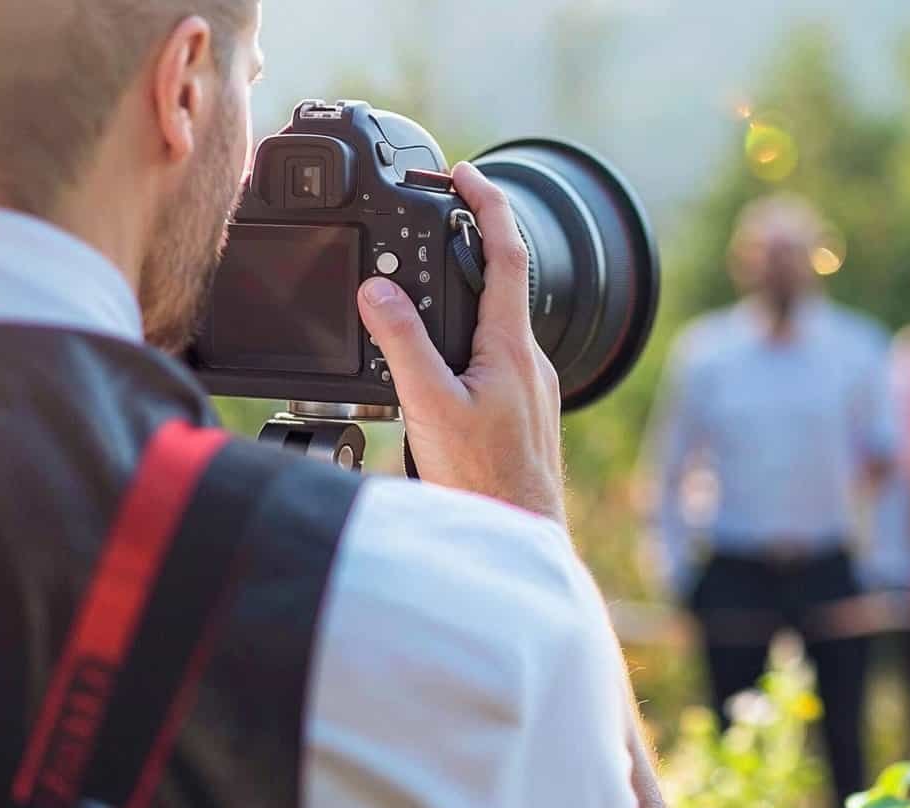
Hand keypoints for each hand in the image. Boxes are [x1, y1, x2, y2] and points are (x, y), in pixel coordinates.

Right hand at [357, 162, 564, 524]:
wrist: (521, 533)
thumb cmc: (485, 481)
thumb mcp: (430, 407)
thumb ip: (404, 345)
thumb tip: (379, 291)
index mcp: (511, 347)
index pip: (506, 254)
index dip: (486, 205)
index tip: (464, 174)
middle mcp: (529, 360)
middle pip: (500, 284)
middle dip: (465, 250)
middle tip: (430, 224)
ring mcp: (531, 387)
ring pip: (494, 325)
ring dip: (461, 301)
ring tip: (419, 294)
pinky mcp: (524, 411)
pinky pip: (494, 358)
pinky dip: (465, 342)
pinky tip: (438, 365)